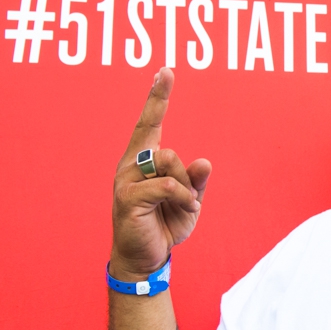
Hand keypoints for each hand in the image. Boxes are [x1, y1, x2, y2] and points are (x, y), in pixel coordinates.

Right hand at [110, 68, 210, 278]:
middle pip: (169, 151)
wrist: (146, 258)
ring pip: (170, 165)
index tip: (165, 71)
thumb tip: (205, 161)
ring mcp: (125, 180)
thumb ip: (196, 180)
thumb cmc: (165, 224)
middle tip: (188, 200)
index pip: (149, 122)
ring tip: (184, 207)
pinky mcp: (127, 197)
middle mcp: (130, 165)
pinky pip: (166, 184)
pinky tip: (186, 210)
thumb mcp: (189, 200)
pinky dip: (183, 197)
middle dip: (187, 176)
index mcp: (143, 161)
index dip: (157, 97)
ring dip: (186, 189)